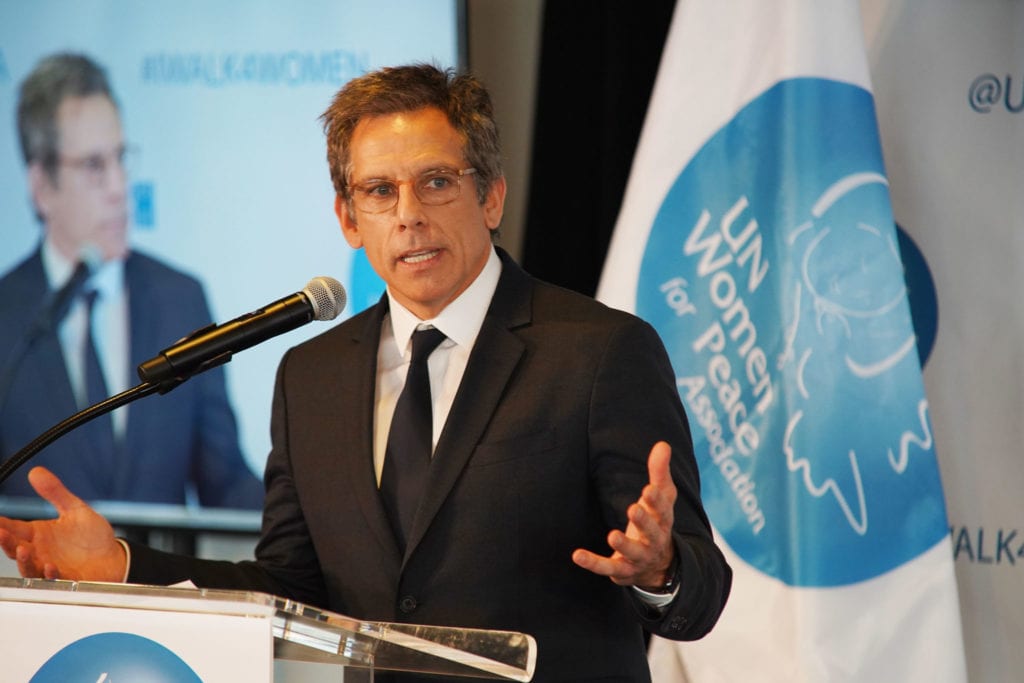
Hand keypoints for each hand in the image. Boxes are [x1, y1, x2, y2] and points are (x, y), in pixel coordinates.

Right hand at [0, 466, 125, 581]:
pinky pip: (53, 579)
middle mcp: (40, 552)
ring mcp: (49, 567)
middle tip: (0, 533)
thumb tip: (36, 472)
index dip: (1, 524)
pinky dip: (50, 573)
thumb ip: (55, 492)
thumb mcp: (74, 509)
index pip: (13, 528)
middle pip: (15, 548)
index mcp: (38, 534)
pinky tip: (50, 566)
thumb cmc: (92, 536)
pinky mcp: (65, 578)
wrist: (114, 557)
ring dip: (23, 560)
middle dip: (5, 542)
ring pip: (29, 566)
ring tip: (23, 549)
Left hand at [572, 441, 676, 589]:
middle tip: (633, 508)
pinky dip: (593, 563)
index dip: (656, 501)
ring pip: (633, 553)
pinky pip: (607, 568)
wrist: (659, 566)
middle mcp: (654, 540)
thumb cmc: (656, 521)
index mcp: (663, 521)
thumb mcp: (661, 498)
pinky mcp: (621, 570)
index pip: (664, 510)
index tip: (648, 489)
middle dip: (644, 522)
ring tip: (612, 535)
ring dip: (624, 545)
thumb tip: (663, 444)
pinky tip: (577, 555)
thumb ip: (659, 472)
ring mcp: (638, 557)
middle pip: (652, 532)